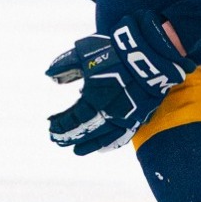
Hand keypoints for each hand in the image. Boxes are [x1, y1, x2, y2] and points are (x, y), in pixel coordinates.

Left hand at [45, 12, 192, 153]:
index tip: (50, 127)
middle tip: (58, 141)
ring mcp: (126, 117)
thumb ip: (65, 65)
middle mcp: (109, 112)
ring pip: (104, 138)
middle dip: (71, 137)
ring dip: (89, 145)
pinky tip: (103, 147)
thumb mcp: (84, 53)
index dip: (61, 125)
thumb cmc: (115, 51)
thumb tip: (50, 76)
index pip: (73, 119)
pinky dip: (111, 144)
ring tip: (77, 151)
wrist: (151, 51)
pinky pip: (123, 136)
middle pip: (86, 131)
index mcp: (93, 99)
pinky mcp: (140, 116)